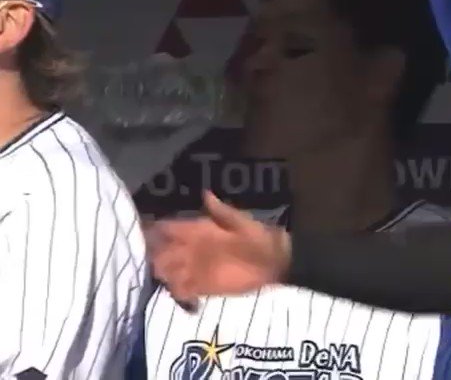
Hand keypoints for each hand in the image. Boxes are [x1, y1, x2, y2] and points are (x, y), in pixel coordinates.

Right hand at [147, 191, 290, 302]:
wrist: (277, 265)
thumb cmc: (262, 240)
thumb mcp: (243, 223)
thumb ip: (222, 212)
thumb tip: (204, 194)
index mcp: (198, 230)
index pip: (168, 228)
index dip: (153, 229)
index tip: (139, 231)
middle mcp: (191, 249)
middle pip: (160, 251)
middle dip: (150, 254)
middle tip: (142, 258)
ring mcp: (194, 269)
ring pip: (165, 270)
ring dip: (159, 273)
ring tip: (154, 274)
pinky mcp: (201, 287)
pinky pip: (181, 290)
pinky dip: (175, 291)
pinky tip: (173, 290)